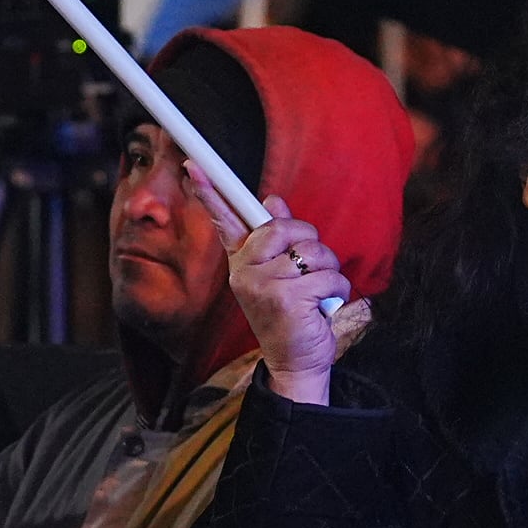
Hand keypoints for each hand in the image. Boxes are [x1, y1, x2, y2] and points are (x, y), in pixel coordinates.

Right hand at [224, 204, 367, 405]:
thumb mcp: (283, 272)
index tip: (191, 165)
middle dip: (309, 245)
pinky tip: (321, 309)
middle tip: (306, 273)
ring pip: (312, 251)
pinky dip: (336, 290)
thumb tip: (272, 200)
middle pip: (283, 227)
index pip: (224, 219)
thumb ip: (278, 237)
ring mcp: (262, 285)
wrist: (295, 362)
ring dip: (327, 272)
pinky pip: (327, 276)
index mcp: (243, 260)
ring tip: (315, 295)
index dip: (209, 191)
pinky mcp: (285, 298)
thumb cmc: (292, 314)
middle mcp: (245, 271)